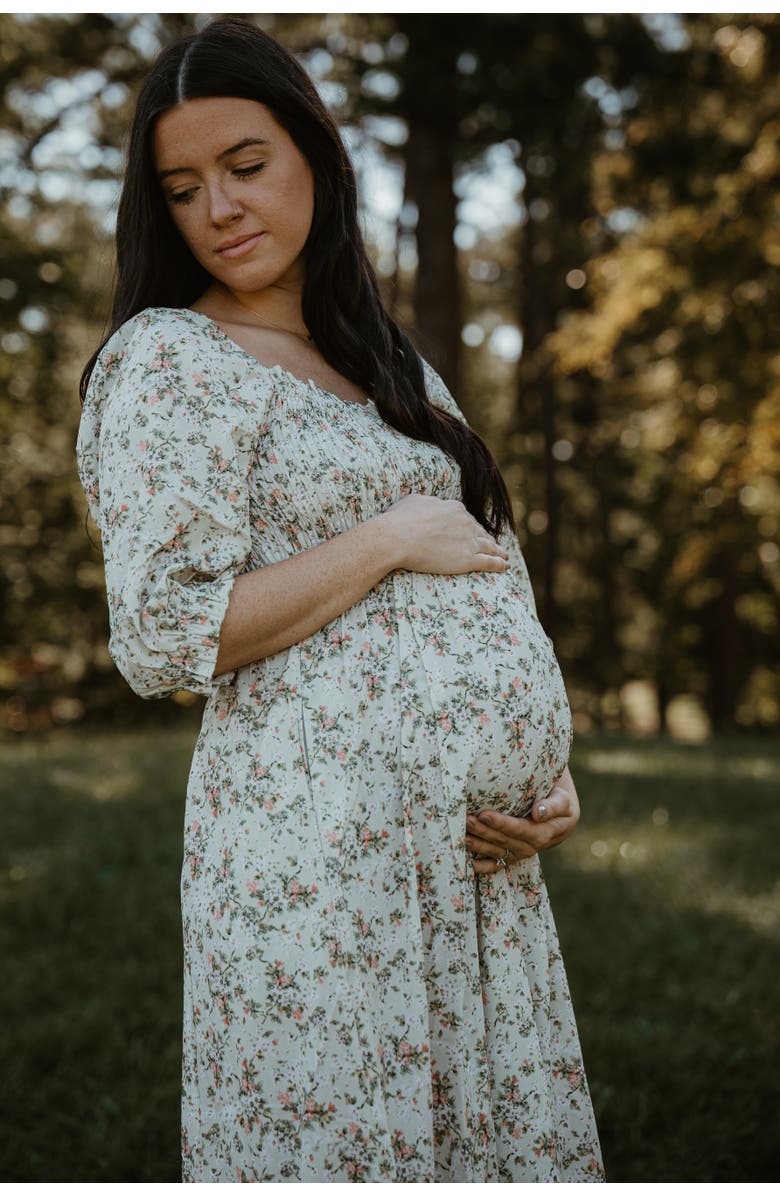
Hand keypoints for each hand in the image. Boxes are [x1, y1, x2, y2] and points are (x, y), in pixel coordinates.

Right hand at [378, 493, 508, 574]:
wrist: (397, 538)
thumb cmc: (399, 520)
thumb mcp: (414, 501)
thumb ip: (427, 502)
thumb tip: (429, 504)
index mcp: (454, 509)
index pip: (466, 519)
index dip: (470, 527)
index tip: (472, 532)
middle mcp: (466, 523)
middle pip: (480, 532)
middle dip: (486, 538)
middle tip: (492, 545)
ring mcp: (469, 541)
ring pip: (490, 546)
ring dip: (498, 551)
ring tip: (503, 556)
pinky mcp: (468, 559)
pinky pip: (490, 562)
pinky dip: (499, 564)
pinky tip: (505, 566)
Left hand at [465, 765, 580, 875]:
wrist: (561, 819)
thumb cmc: (560, 803)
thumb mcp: (563, 802)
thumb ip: (553, 806)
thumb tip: (538, 812)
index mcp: (542, 833)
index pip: (518, 829)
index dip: (501, 824)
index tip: (484, 814)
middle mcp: (529, 847)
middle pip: (502, 841)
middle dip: (483, 831)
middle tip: (465, 819)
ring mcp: (518, 854)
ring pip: (495, 852)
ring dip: (477, 845)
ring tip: (460, 834)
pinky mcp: (510, 857)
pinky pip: (494, 865)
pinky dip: (480, 866)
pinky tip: (465, 862)